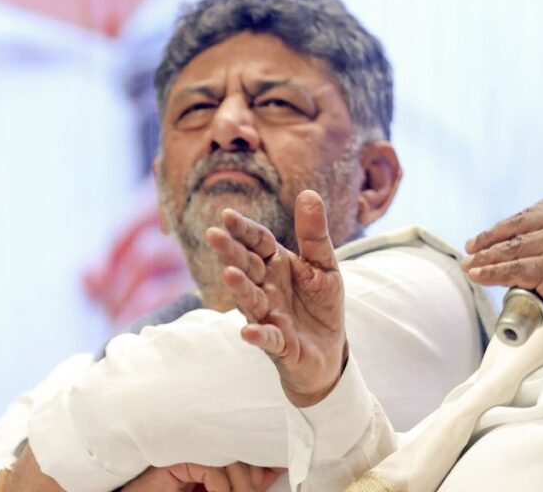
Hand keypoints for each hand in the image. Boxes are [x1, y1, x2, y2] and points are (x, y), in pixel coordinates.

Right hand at [122, 463, 284, 491]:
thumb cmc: (179, 490)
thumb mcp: (218, 489)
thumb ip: (243, 482)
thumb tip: (273, 473)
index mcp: (218, 448)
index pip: (247, 447)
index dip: (265, 459)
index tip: (280, 468)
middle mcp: (208, 443)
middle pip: (243, 451)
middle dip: (254, 477)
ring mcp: (194, 447)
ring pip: (231, 460)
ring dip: (239, 486)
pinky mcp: (181, 458)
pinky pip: (213, 469)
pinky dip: (220, 489)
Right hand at [205, 190, 346, 406]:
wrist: (329, 350)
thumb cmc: (321, 304)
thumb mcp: (324, 265)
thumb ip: (314, 234)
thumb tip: (309, 193)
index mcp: (276, 265)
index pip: (257, 242)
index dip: (244, 230)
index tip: (227, 215)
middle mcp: (266, 288)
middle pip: (247, 267)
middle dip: (231, 252)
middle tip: (214, 235)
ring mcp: (269, 316)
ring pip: (252, 300)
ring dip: (241, 289)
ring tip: (230, 274)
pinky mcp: (278, 344)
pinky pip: (268, 338)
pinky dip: (258, 335)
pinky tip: (249, 331)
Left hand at [463, 193, 542, 366]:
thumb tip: (534, 240)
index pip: (539, 210)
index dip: (512, 223)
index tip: (496, 233)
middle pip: (523, 224)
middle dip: (493, 237)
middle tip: (474, 246)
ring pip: (515, 248)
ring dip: (486, 257)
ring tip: (471, 264)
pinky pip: (513, 269)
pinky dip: (491, 273)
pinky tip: (479, 275)